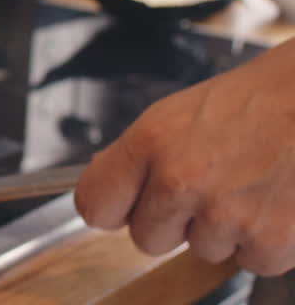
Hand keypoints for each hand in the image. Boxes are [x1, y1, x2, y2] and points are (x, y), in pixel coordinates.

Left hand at [75, 38, 294, 275]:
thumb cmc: (252, 103)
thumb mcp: (173, 115)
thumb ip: (136, 157)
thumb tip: (106, 186)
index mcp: (149, 144)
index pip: (94, 206)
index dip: (112, 208)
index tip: (124, 205)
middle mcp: (181, 181)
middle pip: (146, 239)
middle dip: (172, 221)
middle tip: (205, 186)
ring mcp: (224, 215)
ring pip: (200, 251)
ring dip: (220, 229)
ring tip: (244, 185)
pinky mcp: (269, 240)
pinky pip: (248, 262)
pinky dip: (261, 242)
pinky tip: (269, 203)